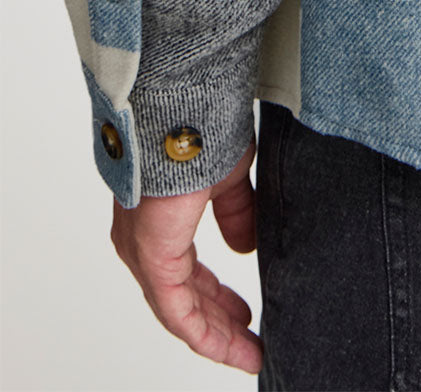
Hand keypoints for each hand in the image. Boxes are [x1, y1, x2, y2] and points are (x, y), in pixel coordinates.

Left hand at [110, 139, 263, 375]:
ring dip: (214, 332)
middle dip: (218, 322)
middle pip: (180, 297)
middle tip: (250, 340)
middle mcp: (141, 237)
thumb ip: (234, 213)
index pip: (185, 273)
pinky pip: (175, 307)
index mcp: (159, 217)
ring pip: (176, 308)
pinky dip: (204, 331)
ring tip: (247, 349)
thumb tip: (244, 247)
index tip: (247, 316)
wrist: (183, 100)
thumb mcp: (226, 175)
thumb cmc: (200, 121)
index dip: (216, 299)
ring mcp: (142, 247)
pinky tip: (232, 344)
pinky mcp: (152, 253)